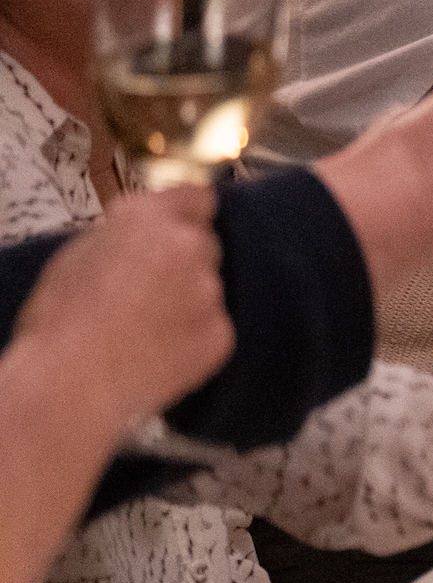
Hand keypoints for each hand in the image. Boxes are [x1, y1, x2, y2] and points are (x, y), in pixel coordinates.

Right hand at [12, 188, 232, 443]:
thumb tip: (137, 234)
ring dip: (190, 301)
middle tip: (149, 291)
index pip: (195, 196)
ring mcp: (210, 290)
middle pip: (203, 243)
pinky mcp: (222, 332)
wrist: (70, 386)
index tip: (185, 225)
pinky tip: (158, 352)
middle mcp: (187, 246)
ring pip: (210, 287)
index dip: (187, 214)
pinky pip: (214, 328)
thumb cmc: (60, 327)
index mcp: (145, 219)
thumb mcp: (73, 258)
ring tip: (144, 329)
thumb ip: (120, 235)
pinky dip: (194, 338)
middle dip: (184, 262)